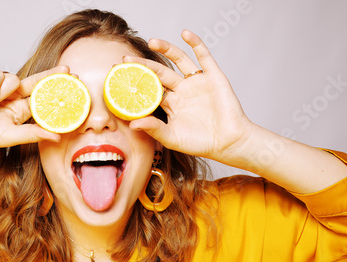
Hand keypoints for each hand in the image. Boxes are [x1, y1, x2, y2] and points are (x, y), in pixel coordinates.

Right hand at [0, 65, 67, 148]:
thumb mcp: (8, 136)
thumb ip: (33, 134)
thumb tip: (57, 137)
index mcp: (20, 111)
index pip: (43, 100)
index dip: (57, 94)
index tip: (74, 88)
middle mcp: (13, 96)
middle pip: (37, 82)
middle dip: (52, 75)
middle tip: (68, 70)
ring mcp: (0, 85)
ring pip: (15, 80)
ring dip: (1, 94)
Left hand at [126, 30, 253, 163]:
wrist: (228, 143)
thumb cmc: (200, 143)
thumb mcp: (172, 138)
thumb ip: (153, 129)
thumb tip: (132, 125)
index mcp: (171, 104)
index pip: (149, 89)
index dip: (135, 82)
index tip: (118, 75)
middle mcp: (182, 91)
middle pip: (159, 73)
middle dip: (143, 65)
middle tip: (126, 58)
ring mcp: (197, 82)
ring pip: (179, 60)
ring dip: (166, 49)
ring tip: (152, 41)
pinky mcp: (213, 77)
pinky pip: (204, 57)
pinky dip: (196, 43)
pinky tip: (185, 34)